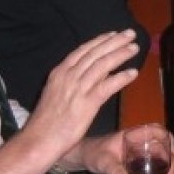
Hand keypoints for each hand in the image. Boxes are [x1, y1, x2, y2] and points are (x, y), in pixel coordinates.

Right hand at [26, 30, 139, 156]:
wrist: (38, 139)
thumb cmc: (46, 121)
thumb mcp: (55, 93)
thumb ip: (71, 82)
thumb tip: (91, 74)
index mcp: (60, 72)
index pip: (83, 50)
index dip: (99, 41)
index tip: (113, 34)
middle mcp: (68, 76)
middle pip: (95, 53)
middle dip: (114, 41)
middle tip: (130, 34)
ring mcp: (78, 88)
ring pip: (102, 65)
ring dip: (120, 54)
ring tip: (135, 48)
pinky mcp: (86, 103)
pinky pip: (107, 86)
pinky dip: (121, 78)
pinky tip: (133, 73)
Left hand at [65, 124, 173, 173]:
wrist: (84, 157)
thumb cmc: (93, 154)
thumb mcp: (102, 162)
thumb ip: (112, 170)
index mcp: (131, 135)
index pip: (154, 130)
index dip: (167, 137)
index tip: (173, 151)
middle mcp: (137, 141)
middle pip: (160, 144)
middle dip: (169, 157)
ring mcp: (137, 149)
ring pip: (157, 153)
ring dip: (165, 164)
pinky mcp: (135, 158)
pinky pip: (151, 160)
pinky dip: (158, 167)